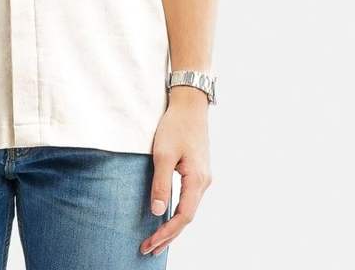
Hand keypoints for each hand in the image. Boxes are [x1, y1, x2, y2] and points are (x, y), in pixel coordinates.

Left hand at [141, 87, 212, 256]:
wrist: (190, 104)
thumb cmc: (176, 125)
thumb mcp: (163, 154)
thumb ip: (161, 183)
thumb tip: (157, 212)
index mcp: (197, 180)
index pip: (183, 217)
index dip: (167, 233)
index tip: (150, 244)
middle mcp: (204, 182)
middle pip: (187, 217)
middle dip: (169, 235)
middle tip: (149, 249)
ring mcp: (203, 177)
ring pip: (189, 208)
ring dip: (173, 225)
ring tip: (156, 239)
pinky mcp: (198, 170)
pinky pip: (189, 198)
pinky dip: (178, 211)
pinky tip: (167, 215)